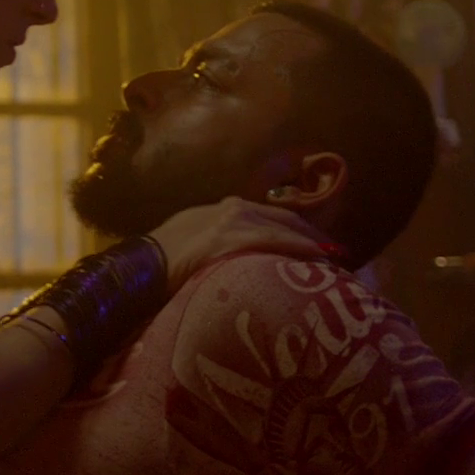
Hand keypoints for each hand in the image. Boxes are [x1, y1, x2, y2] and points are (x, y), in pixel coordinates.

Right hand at [144, 197, 326, 293]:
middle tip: (336, 253)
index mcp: (223, 208)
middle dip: (311, 235)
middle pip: (284, 218)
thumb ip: (215, 241)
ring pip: (285, 228)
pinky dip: (300, 248)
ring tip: (335, 260)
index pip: (269, 216)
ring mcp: (233, 221)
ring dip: (313, 244)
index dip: (295, 230)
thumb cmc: (160, 261)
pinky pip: (275, 242)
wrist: (139, 266)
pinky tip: (319, 258)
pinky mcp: (231, 239)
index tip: (316, 244)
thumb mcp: (190, 241)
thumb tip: (231, 260)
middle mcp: (233, 208)